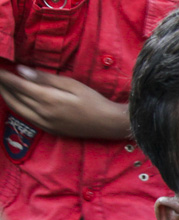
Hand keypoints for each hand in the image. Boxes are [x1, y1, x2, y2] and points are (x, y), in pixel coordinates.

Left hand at [0, 66, 129, 138]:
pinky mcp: (50, 130)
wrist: (108, 124)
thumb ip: (45, 78)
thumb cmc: (93, 101)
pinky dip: (18, 107)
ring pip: (18, 110)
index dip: (5, 76)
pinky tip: (18, 101)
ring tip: (3, 86)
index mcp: (49, 100)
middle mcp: (43, 114)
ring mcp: (46, 124)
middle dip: (2, 86)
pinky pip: (27, 118)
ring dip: (7, 97)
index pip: (18, 85)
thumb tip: (22, 71)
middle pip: (14, 98)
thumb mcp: (72, 84)